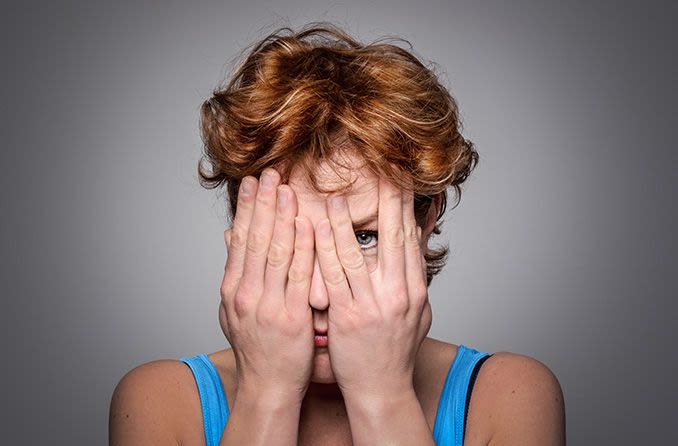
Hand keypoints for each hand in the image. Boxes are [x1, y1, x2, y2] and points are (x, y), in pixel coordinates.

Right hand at [219, 169, 314, 403]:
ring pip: (274, 252)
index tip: (253, 181)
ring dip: (280, 217)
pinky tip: (306, 224)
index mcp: (232, 289)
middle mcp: (245, 294)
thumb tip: (229, 238)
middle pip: (254, 239)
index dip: (247, 208)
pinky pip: (297, 276)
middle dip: (262, 203)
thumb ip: (235, 272)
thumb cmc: (257, 347)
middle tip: (269, 172)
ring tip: (286, 188)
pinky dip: (301, 248)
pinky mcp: (291, 316)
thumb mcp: (234, 309)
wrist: (268, 386)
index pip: (240, 240)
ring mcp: (266, 305)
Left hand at [314, 177, 432, 400]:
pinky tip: (314, 231)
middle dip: (387, 200)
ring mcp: (373, 305)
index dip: (405, 203)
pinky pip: (333, 278)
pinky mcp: (348, 317)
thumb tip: (421, 231)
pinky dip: (323, 251)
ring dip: (345, 222)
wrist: (382, 388)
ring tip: (335, 195)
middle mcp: (399, 293)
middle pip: (392, 237)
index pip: (410, 236)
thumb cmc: (396, 347)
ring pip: (356, 254)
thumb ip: (416, 268)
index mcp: (415, 288)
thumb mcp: (418, 308)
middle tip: (381, 167)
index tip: (400, 175)